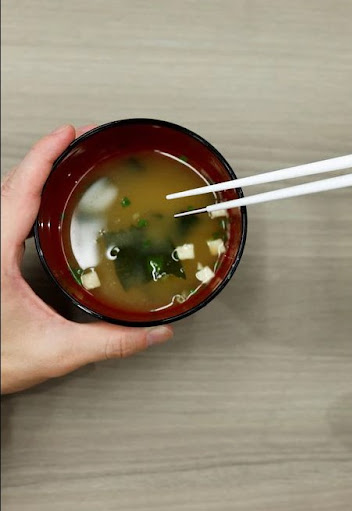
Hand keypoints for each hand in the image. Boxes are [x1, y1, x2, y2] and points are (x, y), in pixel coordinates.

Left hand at [1, 125, 172, 393]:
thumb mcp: (57, 351)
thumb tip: (152, 332)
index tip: (68, 134)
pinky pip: (3, 215)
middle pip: (12, 185)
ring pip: (4, 198)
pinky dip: (26, 198)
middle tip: (78, 140)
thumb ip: (111, 341)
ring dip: (34, 176)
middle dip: (47, 157)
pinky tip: (44, 205)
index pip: (21, 191)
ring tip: (65, 164)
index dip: (45, 157)